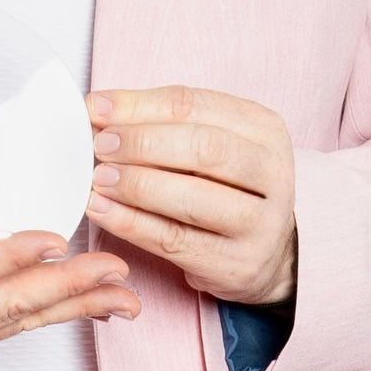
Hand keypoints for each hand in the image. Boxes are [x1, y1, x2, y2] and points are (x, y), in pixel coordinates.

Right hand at [0, 176, 141, 370]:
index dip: (6, 258)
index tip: (51, 237)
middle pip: (0, 311)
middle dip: (63, 290)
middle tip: (113, 271)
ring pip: (10, 327)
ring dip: (67, 308)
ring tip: (117, 293)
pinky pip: (0, 332)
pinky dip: (44, 317)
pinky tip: (76, 304)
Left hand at [84, 84, 297, 305]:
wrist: (267, 251)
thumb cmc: (224, 184)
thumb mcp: (207, 142)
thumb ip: (159, 121)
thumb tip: (99, 108)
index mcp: (265, 129)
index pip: (195, 105)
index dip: (140, 105)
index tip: (97, 109)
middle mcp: (273, 174)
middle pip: (202, 148)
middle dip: (142, 143)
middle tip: (100, 144)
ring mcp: (261, 224)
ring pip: (191, 198)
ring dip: (135, 185)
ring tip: (98, 177)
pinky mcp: (238, 265)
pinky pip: (175, 241)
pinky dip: (131, 223)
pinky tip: (103, 210)